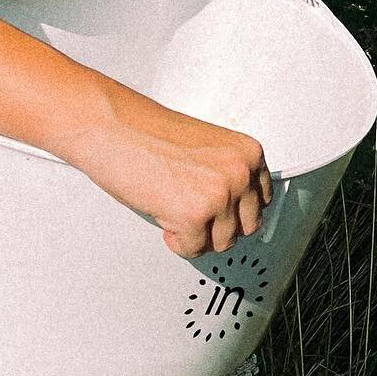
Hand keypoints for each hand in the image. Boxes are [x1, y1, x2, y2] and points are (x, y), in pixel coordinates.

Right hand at [67, 98, 273, 256]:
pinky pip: (194, 249)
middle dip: (220, 226)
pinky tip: (164, 217)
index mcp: (248, 153)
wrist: (113, 127)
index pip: (263, 200)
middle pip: (248, 226)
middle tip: (196, 217)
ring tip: (175, 210)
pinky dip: (178, 241)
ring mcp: (220, 195)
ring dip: (198, 234)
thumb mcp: (207, 148)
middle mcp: (241, 173)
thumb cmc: (148, 134)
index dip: (238, 211)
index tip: (224, 213)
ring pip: (222, 242)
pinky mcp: (194, 216)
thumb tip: (235, 208)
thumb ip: (227, 173)